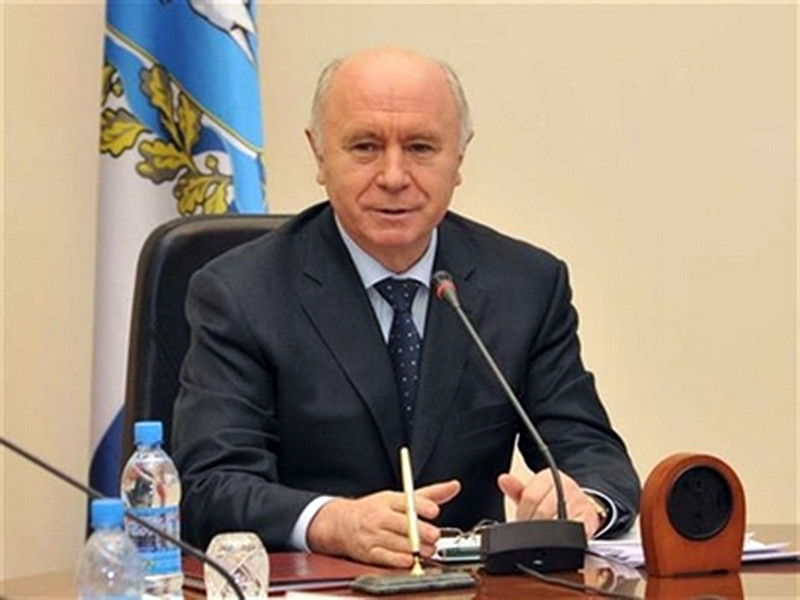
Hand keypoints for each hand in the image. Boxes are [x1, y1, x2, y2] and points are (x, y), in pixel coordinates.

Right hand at [306, 480, 460, 566]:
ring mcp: (373, 534)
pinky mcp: (368, 552)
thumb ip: (428, 495)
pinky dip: (400, 560)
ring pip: (397, 542)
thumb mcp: (398, 498)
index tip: (434, 511)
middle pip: (403, 523)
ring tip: (429, 550)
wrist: (341, 523)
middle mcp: (380, 516)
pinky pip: (386, 557)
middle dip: (421, 531)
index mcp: (388, 500)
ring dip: (416, 548)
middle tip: (434, 535)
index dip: (421, 506)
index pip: (406, 501)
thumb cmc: (374, 510)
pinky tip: (410, 559)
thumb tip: (454, 486)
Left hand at [497, 470, 602, 538]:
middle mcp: (566, 485)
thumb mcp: (533, 492)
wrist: (581, 504)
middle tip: (529, 532)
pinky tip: (559, 538)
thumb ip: (517, 488)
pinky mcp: (590, 518)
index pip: (530, 496)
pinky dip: (565, 539)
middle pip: (542, 511)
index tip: (521, 521)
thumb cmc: (552, 499)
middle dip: (533, 526)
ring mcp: (579, 501)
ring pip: (557, 523)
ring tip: (543, 536)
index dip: (522, 513)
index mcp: (549, 476)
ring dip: (547, 535)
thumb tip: (503, 479)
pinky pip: (574, 532)